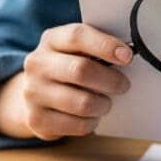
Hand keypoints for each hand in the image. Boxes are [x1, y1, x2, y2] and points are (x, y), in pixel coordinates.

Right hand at [0, 24, 132, 139]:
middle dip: (111, 80)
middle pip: (81, 70)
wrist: (35, 94)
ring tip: (105, 102)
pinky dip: (92, 122)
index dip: (105, 45)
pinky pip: (78, 125)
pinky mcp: (36, 119)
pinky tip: (91, 116)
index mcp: (52, 40)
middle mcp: (37, 64)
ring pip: (83, 103)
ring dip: (103, 104)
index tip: (127, 56)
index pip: (77, 36)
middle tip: (123, 85)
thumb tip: (125, 55)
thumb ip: (97, 48)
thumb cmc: (67, 68)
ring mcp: (33, 92)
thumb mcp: (77, 50)